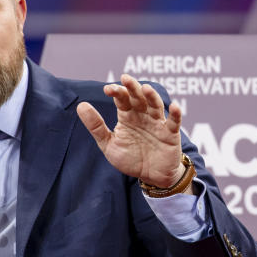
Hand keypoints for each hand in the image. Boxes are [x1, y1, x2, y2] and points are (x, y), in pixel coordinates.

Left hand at [77, 74, 184, 188]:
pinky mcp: (170, 133)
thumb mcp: (109, 144)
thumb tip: (80, 105)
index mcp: (127, 116)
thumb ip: (96, 126)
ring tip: (146, 89)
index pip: (122, 99)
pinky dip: (175, 114)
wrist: (151, 177)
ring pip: (155, 105)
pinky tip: (174, 106)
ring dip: (152, 96)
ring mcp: (157, 123)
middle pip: (138, 97)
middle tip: (125, 78)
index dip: (116, 92)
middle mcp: (142, 115)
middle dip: (132, 87)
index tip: (108, 89)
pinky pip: (173, 122)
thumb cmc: (130, 159)